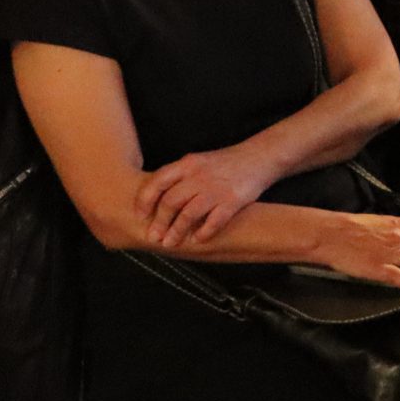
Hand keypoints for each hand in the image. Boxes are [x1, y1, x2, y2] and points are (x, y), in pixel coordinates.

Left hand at [138, 144, 277, 247]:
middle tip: (153, 237)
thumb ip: (178, 178)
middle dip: (159, 222)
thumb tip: (153, 201)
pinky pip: (214, 222)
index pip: (158, 181)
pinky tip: (198, 239)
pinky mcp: (234, 200)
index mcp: (188, 163)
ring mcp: (217, 188)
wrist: (260, 157)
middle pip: (171, 201)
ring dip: (176, 232)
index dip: (145, 200)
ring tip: (170, 243)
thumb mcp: (198, 162)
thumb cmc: (224, 164)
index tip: (139, 216)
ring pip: (188, 214)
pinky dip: (203, 233)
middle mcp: (200, 175)